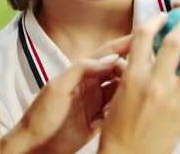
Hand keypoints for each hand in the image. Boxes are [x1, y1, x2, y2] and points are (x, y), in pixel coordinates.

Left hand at [2, 36, 130, 153]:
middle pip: (118, 70)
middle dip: (130, 71)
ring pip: (121, 91)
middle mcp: (90, 85)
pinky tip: (114, 117)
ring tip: (124, 101)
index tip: (145, 36)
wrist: (34, 147)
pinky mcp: (99, 121)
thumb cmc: (40, 116)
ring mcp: (95, 103)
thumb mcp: (58, 87)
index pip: (107, 53)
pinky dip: (120, 112)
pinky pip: (117, 111)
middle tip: (138, 78)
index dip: (125, 44)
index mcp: (80, 72)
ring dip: (126, 93)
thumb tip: (110, 58)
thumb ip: (82, 69)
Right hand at [98, 12, 179, 153]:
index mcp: (132, 76)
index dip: (154, 21)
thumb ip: (129, 74)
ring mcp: (173, 98)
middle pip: (175, 43)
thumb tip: (134, 57)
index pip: (143, 37)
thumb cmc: (116, 128)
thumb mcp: (118, 95)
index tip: (163, 14)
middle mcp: (154, 83)